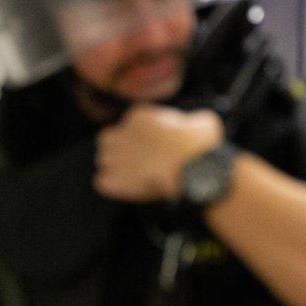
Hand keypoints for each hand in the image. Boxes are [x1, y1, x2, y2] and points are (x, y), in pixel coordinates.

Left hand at [94, 105, 223, 201]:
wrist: (197, 168)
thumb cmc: (202, 144)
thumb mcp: (201, 121)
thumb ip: (188, 122)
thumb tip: (193, 127)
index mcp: (140, 117)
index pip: (128, 124)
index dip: (138, 137)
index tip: (150, 146)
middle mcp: (123, 134)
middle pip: (107, 140)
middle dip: (118, 150)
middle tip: (136, 161)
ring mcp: (118, 158)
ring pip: (103, 159)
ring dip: (114, 167)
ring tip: (131, 177)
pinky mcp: (117, 180)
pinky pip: (102, 182)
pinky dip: (111, 186)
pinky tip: (125, 189)